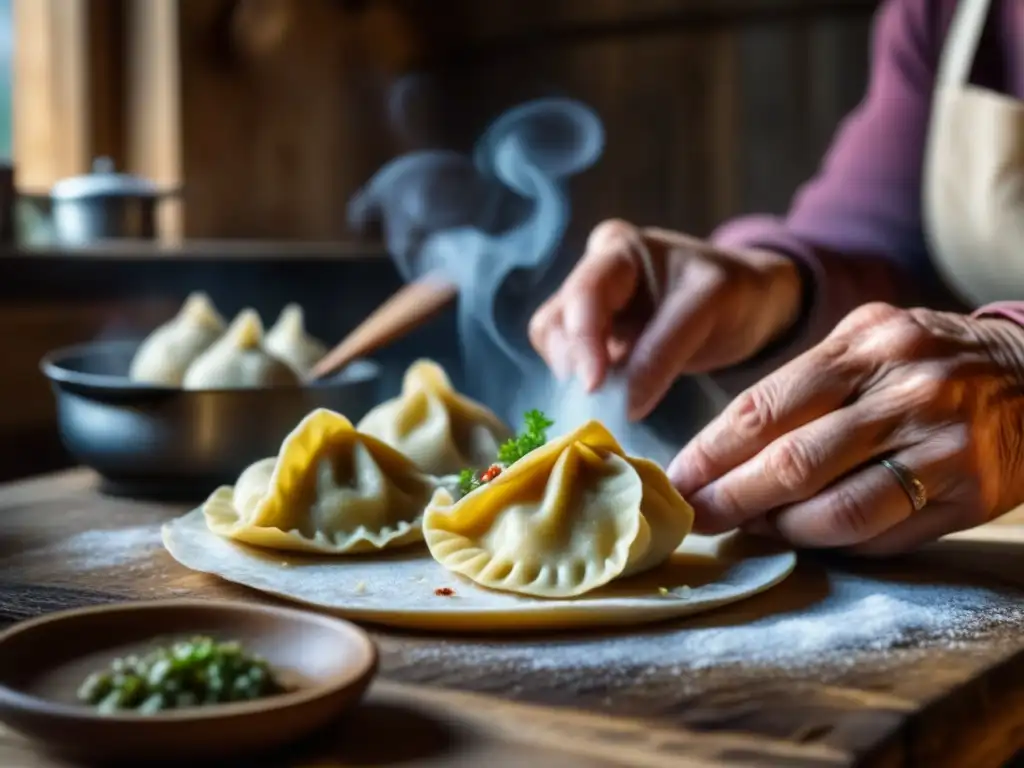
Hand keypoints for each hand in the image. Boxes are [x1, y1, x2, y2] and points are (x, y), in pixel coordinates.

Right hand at [528, 219, 802, 418]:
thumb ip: (663, 352)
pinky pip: (568, 366)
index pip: (584, 294)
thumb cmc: (730, 293)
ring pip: (553, 347)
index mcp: (618, 250)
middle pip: (553, 321)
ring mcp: (587, 311)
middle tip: (598, 402)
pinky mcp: (592, 344)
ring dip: (572, 378)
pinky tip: (607, 400)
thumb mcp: (708, 307)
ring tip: (606, 401)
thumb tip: (623, 406)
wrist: (745, 306)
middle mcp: (591, 275)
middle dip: (574, 362)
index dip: (583, 340)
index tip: (593, 386)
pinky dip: (580, 388)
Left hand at [668, 303, 1023, 554]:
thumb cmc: (926, 361)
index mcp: (866, 343)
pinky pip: (884, 533)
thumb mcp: (868, 342)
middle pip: (793, 462)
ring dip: (780, 528)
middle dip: (731, 498)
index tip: (676, 480)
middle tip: (695, 517)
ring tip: (749, 528)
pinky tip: (805, 536)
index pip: (765, 406)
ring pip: (838, 509)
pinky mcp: (972, 492)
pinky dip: (833, 543)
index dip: (711, 453)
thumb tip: (721, 451)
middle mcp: (907, 389)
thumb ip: (802, 384)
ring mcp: (944, 443)